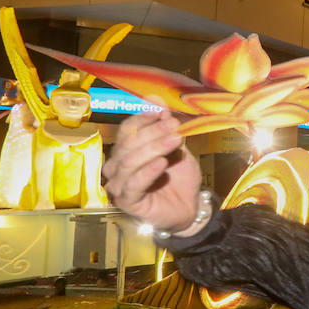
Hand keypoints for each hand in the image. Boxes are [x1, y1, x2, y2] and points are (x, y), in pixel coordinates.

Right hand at [103, 111, 203, 232]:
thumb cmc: (180, 178)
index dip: (142, 118)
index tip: (160, 109)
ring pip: (130, 162)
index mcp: (125, 151)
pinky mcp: (127, 202)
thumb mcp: (176, 148)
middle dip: (152, 132)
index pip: (126, 130)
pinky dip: (148, 171)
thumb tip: (157, 101)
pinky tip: (162, 163)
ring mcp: (119, 185)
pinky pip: (133, 184)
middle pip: (128, 144)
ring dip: (154, 148)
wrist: (191, 206)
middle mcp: (117, 167)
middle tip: (174, 125)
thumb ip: (166, 128)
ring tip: (174, 140)